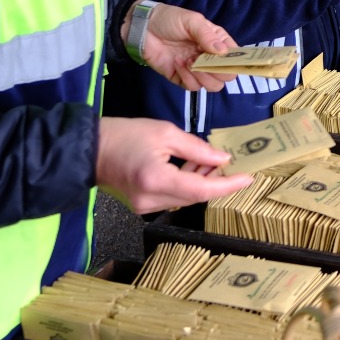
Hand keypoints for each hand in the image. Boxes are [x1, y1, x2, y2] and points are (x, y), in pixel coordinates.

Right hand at [96, 117, 252, 213]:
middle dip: (217, 181)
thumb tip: (222, 160)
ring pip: (185, 198)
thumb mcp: (165, 132)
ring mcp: (145, 206)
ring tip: (214, 162)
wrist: (90, 148)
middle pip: (195, 196)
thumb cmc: (126, 134)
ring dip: (202, 181)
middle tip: (233, 162)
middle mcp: (151, 200)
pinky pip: (173, 197)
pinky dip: (187, 184)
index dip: (228, 185)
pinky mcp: (142, 205)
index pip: (201, 190)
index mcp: (156, 180)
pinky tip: (195, 168)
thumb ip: (196, 149)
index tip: (248, 177)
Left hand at [135, 3, 237, 91]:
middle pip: (226, 76)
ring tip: (189, 61)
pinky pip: (192, 87)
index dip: (236, 61)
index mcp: (217, 41)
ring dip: (202, 76)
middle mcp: (210, 57)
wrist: (142, 28)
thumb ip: (207, 36)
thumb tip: (223, 52)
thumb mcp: (191, 21)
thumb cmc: (170, 19)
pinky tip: (178, 63)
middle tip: (204, 62)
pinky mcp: (181, 78)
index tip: (229, 62)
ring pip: (212, 86)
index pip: (235, 56)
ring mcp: (196, 69)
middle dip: (218, 72)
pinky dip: (187, 77)